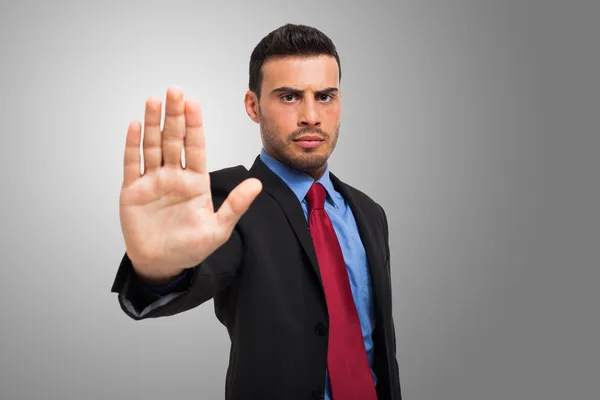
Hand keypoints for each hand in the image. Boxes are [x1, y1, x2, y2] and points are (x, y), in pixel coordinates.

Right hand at [119, 87, 261, 283]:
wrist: (162, 265)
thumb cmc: (191, 248)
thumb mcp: (218, 229)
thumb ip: (235, 205)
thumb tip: (257, 184)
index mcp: (196, 182)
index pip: (196, 147)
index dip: (194, 125)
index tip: (194, 104)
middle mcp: (174, 176)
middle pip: (173, 140)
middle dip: (174, 116)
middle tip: (175, 91)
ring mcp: (152, 181)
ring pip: (152, 146)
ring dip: (153, 123)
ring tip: (154, 100)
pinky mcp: (133, 191)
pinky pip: (132, 164)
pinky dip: (133, 145)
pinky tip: (135, 126)